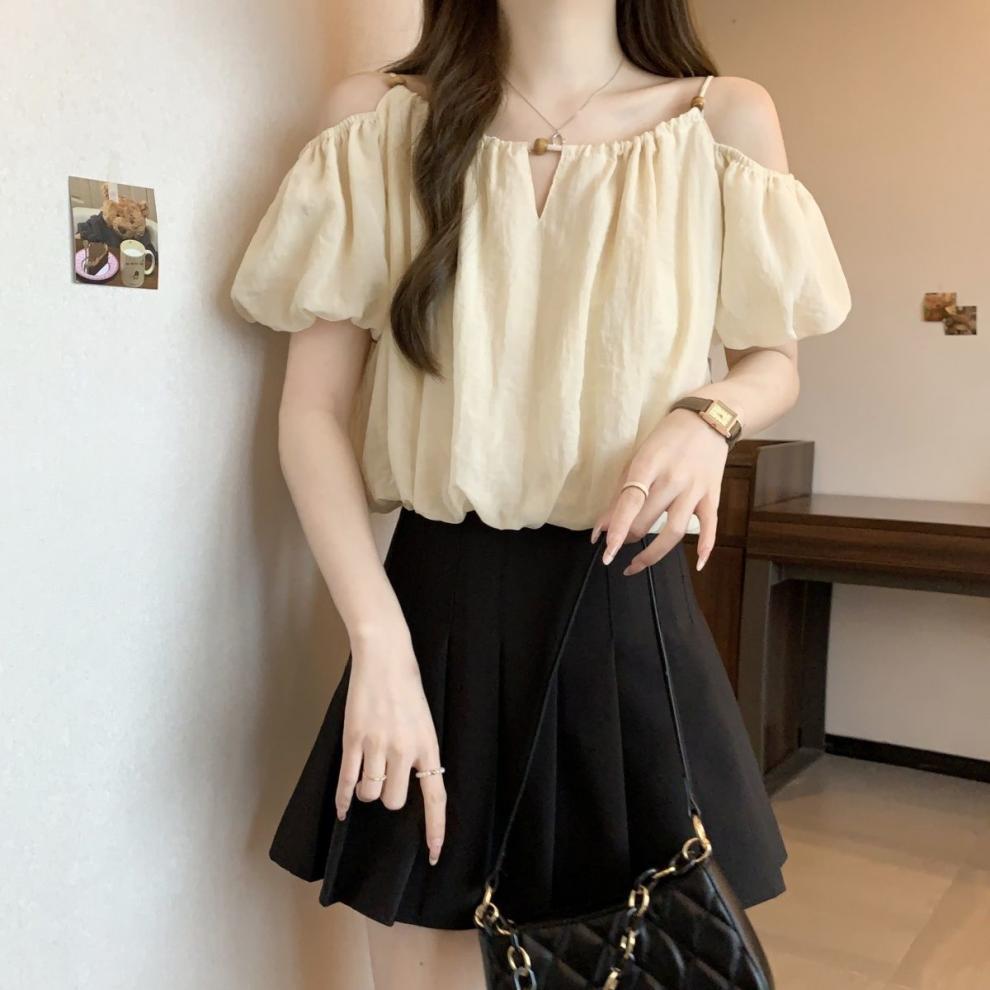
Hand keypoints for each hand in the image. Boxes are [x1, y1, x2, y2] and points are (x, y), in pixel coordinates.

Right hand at [335, 619, 446, 865]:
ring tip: (367, 773)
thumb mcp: (424, 722)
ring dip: (366, 792)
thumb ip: (419, 753)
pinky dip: (343, 798)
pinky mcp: (353, 739)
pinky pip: (346, 780)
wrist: (385, 657)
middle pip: (394, 801)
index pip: (435, 797)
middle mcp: (403, 749)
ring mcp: (376, 745)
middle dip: (388, 797)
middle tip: (385, 779)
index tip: (433, 855)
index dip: (434, 829)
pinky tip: (342, 809)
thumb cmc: (407, 686)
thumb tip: (413, 783)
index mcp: (427, 746)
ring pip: (369, 793)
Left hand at [590, 408, 727, 575]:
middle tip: (619, 543)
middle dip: (628, 538)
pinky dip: (706, 547)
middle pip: (648, 521)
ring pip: (675, 531)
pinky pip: (710, 526)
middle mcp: (672, 479)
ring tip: (637, 563)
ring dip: (654, 553)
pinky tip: (699, 565)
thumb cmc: (665, 439)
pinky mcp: (712, 495)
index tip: (607, 551)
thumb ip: (618, 494)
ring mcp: (694, 489)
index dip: (617, 530)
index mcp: (648, 465)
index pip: (630, 503)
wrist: (708, 419)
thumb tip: (601, 528)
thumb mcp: (637, 458)